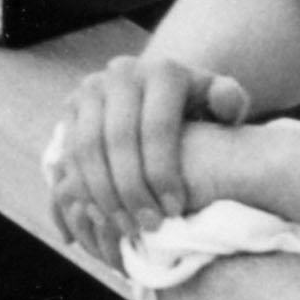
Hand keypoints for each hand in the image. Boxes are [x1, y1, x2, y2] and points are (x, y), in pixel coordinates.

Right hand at [42, 54, 256, 260]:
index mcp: (164, 72)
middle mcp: (122, 73)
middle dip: (133, 189)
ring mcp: (91, 87)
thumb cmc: (198, 110)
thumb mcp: (220, 103)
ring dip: (105, 194)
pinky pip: (70, 153)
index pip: (157, 128)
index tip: (175, 210)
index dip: (163, 173)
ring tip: (127, 227)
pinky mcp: (71, 106)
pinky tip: (104, 216)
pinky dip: (84, 187)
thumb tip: (224, 101)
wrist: (157, 95)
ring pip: (88, 148)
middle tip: (149, 226)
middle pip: (118, 139)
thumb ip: (229, 103)